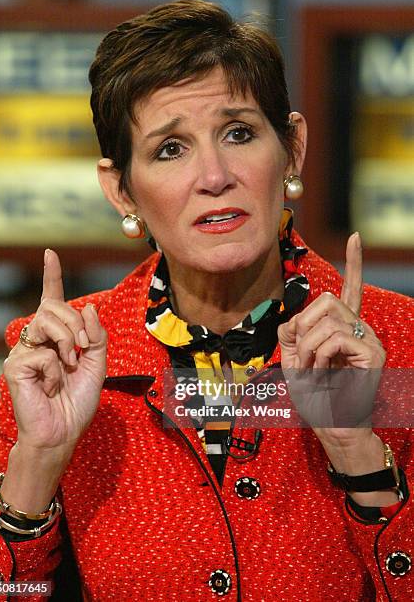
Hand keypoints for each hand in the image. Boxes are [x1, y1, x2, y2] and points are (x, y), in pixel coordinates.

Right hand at [3, 249, 106, 451]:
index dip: (52, 276)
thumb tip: (88, 307)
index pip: (52, 299)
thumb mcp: (97, 364)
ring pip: (46, 321)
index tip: (50, 254)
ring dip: (67, 342)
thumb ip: (96, 335)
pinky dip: (55, 370)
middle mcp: (37, 339)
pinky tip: (51, 386)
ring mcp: (24, 351)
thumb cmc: (77, 401)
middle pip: (54, 307)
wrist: (63, 431)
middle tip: (84, 347)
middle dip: (75, 324)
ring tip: (69, 365)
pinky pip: (42, 352)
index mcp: (56, 337)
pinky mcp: (15, 366)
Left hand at [278, 233, 385, 448]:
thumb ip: (291, 334)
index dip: (353, 263)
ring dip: (307, 348)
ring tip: (310, 370)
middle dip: (303, 328)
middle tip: (302, 358)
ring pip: (326, 320)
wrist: (330, 425)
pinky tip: (321, 374)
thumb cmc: (315, 397)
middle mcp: (359, 328)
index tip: (356, 237)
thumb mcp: (293, 360)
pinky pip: (334, 337)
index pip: (349, 289)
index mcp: (342, 328)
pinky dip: (317, 356)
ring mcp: (367, 340)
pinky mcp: (372, 353)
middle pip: (325, 300)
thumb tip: (293, 318)